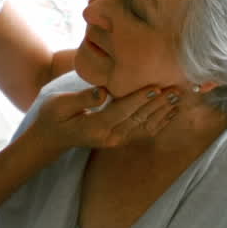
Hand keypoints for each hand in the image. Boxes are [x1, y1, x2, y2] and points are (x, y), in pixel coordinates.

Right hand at [31, 84, 178, 149]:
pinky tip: (169, 113)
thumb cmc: (52, 117)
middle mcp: (109, 136)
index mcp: (95, 127)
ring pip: (143, 126)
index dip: (138, 99)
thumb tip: (103, 92)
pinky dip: (158, 122)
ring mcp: (115, 140)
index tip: (155, 87)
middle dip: (157, 104)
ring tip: (178, 98)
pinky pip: (142, 131)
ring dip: (162, 112)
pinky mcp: (118, 139)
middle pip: (138, 119)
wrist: (49, 139)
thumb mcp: (60, 104)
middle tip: (175, 89)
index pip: (121, 111)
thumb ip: (82, 98)